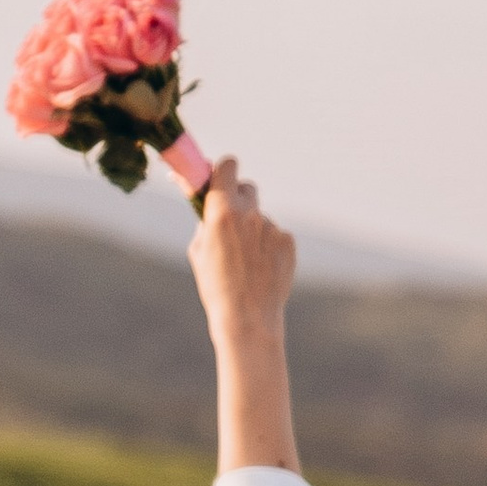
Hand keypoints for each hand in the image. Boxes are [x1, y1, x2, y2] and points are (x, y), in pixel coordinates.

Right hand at [186, 158, 295, 343]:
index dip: (223, 170)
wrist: (247, 318)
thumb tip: (207, 201)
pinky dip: (267, 246)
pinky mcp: (288, 241)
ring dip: (252, 230)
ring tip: (245, 261)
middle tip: (230, 218)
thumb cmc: (215, 287)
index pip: (228, 166)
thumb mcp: (198, 251)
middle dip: (238, 198)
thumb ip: (205, 220)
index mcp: (222, 212)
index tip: (220, 176)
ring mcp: (272, 227)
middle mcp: (249, 214)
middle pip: (247, 187)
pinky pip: (274, 235)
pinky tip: (260, 268)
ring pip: (259, 217)